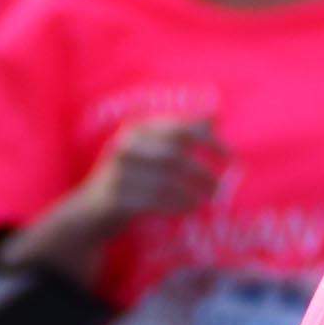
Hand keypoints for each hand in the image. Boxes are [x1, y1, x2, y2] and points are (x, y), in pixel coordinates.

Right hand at [80, 117, 223, 226]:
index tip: (232, 156)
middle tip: (220, 186)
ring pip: (166, 181)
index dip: (210, 142)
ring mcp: (116, 171)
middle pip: (174, 156)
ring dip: (193, 192)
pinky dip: (177, 205)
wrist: (91, 210)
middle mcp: (124, 146)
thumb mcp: (154, 150)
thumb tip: (216, 114)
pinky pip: (154, 202)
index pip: (180, 129)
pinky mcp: (115, 198)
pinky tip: (191, 208)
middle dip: (202, 172)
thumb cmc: (131, 176)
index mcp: (136, 129)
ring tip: (208, 199)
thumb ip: (183, 132)